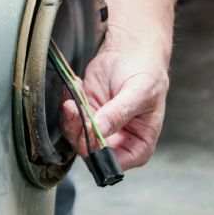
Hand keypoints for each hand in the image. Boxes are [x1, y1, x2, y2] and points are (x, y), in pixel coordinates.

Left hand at [60, 0, 176, 169]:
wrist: (131, 51)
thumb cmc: (146, 73)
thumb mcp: (139, 93)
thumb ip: (118, 113)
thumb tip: (98, 131)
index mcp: (138, 146)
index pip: (114, 162)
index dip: (97, 151)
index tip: (89, 130)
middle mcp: (117, 142)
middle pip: (89, 151)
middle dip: (78, 130)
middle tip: (75, 107)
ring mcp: (98, 129)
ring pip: (74, 135)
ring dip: (70, 116)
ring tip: (75, 93)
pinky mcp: (84, 115)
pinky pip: (68, 118)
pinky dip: (67, 103)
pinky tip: (76, 86)